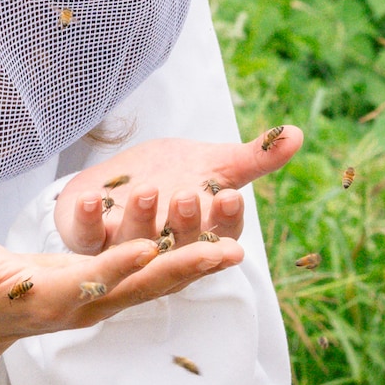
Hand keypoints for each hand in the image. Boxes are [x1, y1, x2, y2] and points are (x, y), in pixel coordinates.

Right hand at [0, 225, 243, 384]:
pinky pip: (151, 280)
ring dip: (194, 269)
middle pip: (140, 288)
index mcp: (51, 299)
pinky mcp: (107, 292)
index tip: (149, 247)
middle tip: (225, 252)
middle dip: (181, 269)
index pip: (91, 281)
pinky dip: (182, 265)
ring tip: (235, 251)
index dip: (118, 265)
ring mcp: (99, 301)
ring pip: (154, 286)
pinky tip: (213, 250)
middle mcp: (84, 305)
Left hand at [53, 125, 303, 254]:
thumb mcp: (212, 164)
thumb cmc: (172, 175)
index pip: (220, 236)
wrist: (117, 181)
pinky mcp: (88, 240)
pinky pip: (86, 236)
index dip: (225, 220)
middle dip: (185, 223)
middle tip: (189, 196)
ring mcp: (124, 249)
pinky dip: (87, 219)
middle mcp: (164, 251)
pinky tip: (89, 199)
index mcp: (199, 236)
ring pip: (134, 244)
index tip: (229, 196)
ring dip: (141, 220)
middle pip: (178, 245)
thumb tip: (298, 134)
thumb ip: (253, 157)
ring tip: (147, 191)